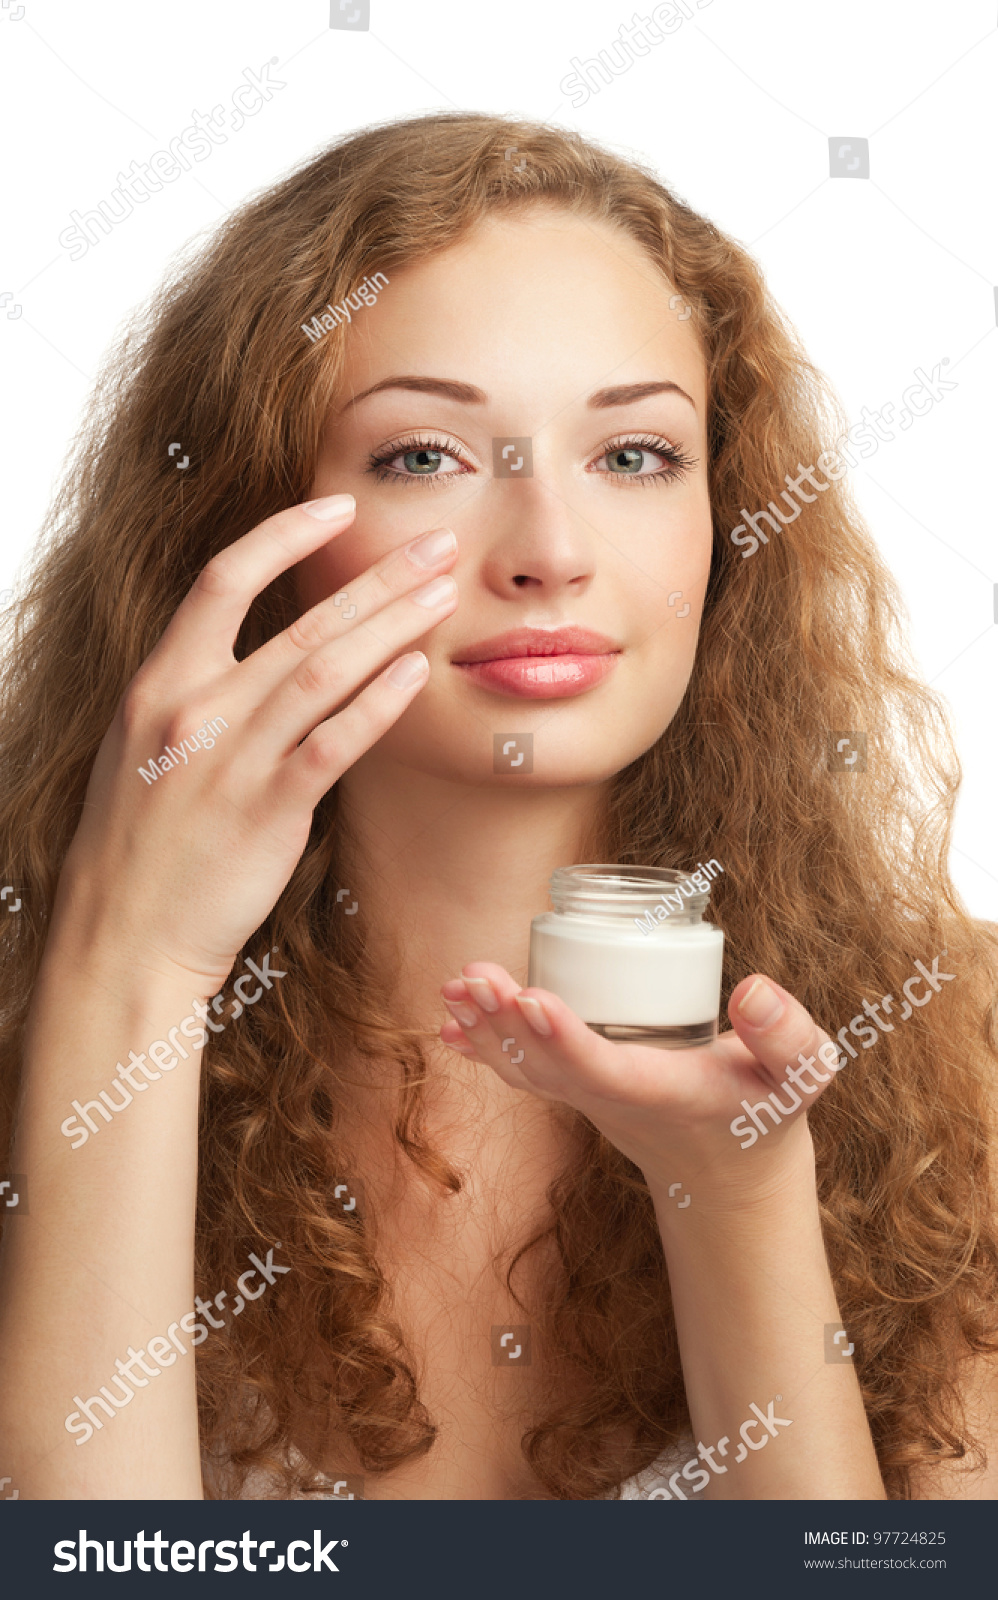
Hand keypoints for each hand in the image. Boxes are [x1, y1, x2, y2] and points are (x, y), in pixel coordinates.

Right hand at [53, 496, 459, 992]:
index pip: (223, 579)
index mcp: (159, 683)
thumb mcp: (142, 747)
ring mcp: (232, 759)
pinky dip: (379, 702)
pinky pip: (335, 742)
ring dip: (392, 625)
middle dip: (375, 576)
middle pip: (298, 621)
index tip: (338, 508)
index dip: (285, 534)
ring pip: (325, 670)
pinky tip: (418, 671)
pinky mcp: (268, 810)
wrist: (125, 934)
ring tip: (442, 592)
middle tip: (435, 544)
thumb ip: (195, 692)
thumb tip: (255, 651)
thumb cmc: (141, 843)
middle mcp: (195, 709)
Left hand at [439, 964, 841, 1205]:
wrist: (730, 1171)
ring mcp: (588, 1100)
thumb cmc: (767, 1109)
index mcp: (665, 1094)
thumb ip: (790, 1037)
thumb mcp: (802, 1076)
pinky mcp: (577, 1089)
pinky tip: (448, 1020)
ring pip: (527, 1070)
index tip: (533, 998)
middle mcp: (614, 1101)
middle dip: (507, 1024)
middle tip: (473, 979)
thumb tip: (752, 990)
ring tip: (454, 987)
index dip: (564, 1037)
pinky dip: (483, 1047)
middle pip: (549, 1067)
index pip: (605, 1070)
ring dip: (487, 1030)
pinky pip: (522, 1072)